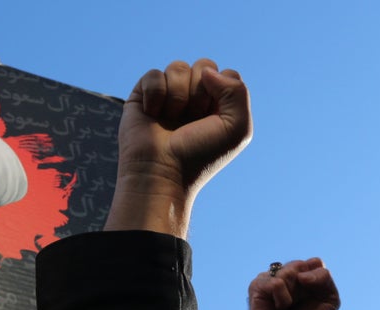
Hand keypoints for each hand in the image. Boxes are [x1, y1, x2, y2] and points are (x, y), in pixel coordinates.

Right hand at [106, 59, 251, 236]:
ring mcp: (167, 96)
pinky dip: (155, 95)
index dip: (222, 93)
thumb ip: (237, 90)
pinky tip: (152, 114)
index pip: (227, 74)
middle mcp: (193, 98)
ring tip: (170, 120)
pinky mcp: (142, 96)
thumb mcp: (237, 128)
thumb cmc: (199, 155)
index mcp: (217, 105)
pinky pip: (153, 74)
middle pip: (204, 65)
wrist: (161, 173)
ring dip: (177, 96)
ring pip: (178, 67)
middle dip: (199, 93)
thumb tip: (206, 72)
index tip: (212, 121)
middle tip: (191, 120)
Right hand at [248, 258, 340, 309]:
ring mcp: (268, 280)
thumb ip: (324, 277)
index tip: (315, 297)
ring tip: (286, 307)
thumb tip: (301, 275)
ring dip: (293, 293)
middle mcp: (284, 276)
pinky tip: (277, 308)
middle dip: (304, 287)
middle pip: (300, 265)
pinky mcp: (256, 288)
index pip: (314, 263)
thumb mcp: (329, 299)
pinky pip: (275, 282)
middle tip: (298, 305)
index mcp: (301, 276)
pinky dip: (281, 297)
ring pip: (287, 271)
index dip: (316, 279)